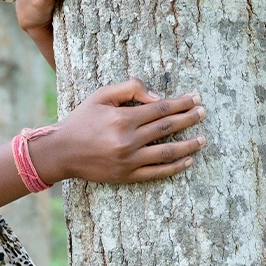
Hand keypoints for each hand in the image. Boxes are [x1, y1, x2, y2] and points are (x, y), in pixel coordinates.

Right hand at [29, 78, 205, 183]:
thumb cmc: (81, 120)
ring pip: (167, 152)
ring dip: (188, 144)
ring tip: (203, 138)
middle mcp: (128, 140)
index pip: (161, 109)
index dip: (181, 103)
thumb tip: (157, 97)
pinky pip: (157, 172)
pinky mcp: (127, 175)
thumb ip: (129, 89)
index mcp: (123, 118)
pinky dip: (175, 167)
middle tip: (203, 113)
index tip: (196, 98)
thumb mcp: (100, 96)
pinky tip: (188, 160)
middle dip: (189, 119)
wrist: (62, 152)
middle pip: (167, 127)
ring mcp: (129, 160)